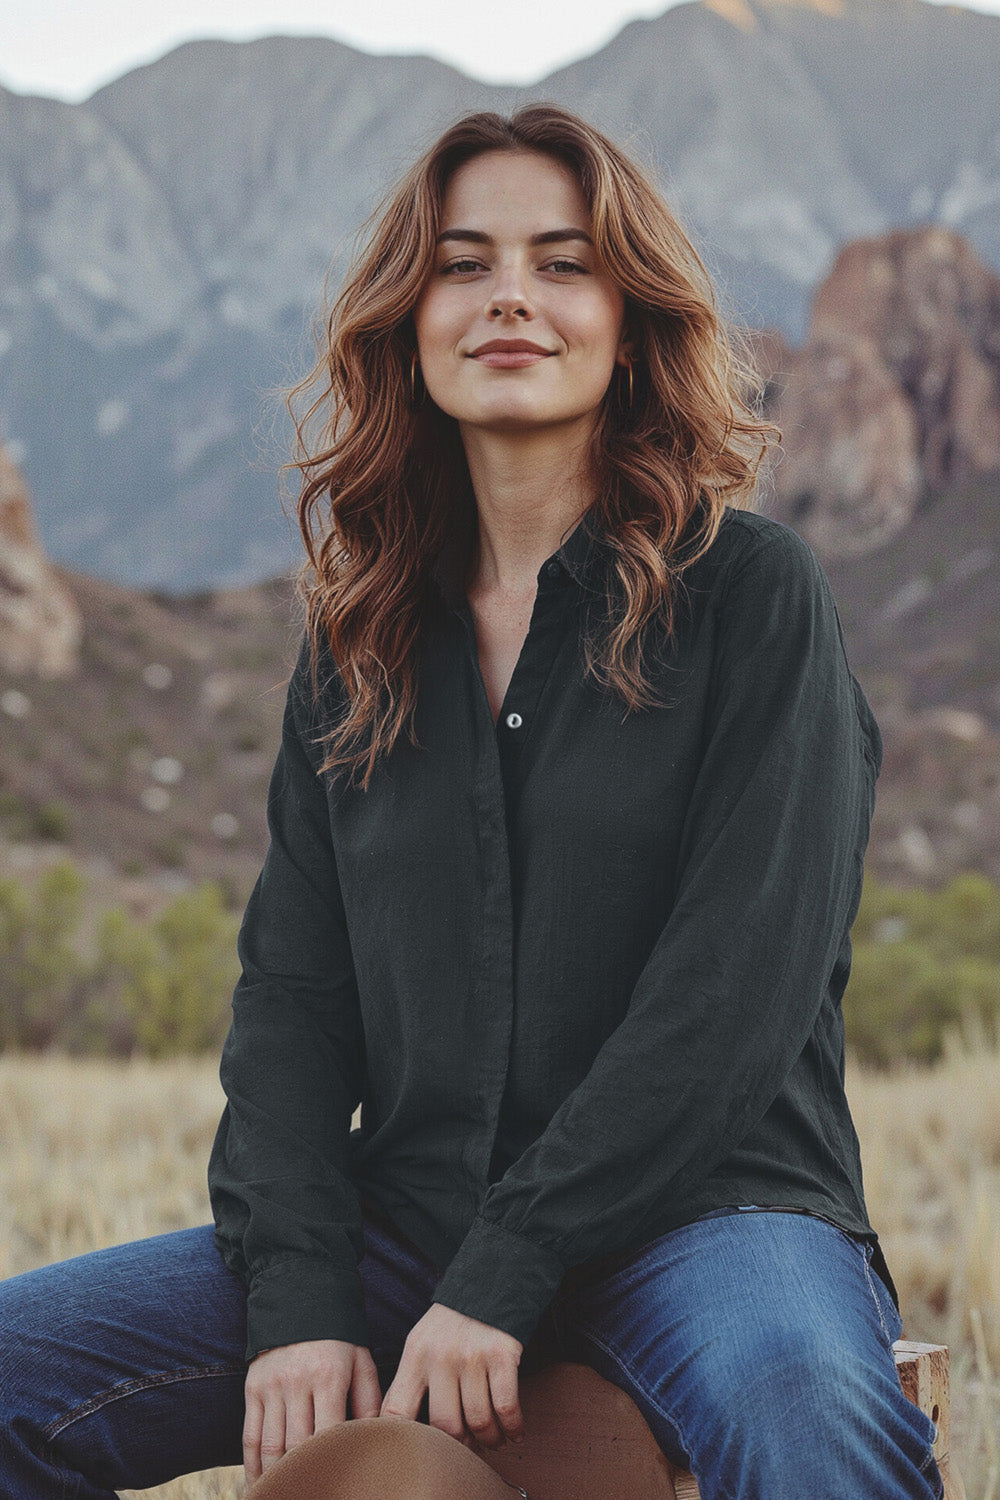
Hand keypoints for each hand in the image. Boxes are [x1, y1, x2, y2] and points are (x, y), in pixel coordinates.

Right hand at [242, 1338, 380, 1483]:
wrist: (298, 1295)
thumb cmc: (339, 1335)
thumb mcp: (361, 1359)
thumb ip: (370, 1400)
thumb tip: (375, 1438)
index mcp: (329, 1376)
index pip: (330, 1434)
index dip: (332, 1464)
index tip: (338, 1484)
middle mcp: (297, 1382)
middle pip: (297, 1446)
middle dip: (304, 1477)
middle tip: (313, 1494)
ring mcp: (271, 1387)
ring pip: (271, 1447)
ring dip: (276, 1479)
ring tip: (282, 1497)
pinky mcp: (252, 1388)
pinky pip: (250, 1436)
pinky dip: (252, 1466)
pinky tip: (258, 1485)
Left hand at [380, 1303, 523, 1449]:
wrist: (491, 1279)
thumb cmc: (453, 1320)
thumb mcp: (422, 1340)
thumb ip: (411, 1378)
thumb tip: (396, 1424)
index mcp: (415, 1354)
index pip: (397, 1410)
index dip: (401, 1440)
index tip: (413, 1454)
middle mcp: (441, 1356)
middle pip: (444, 1426)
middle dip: (458, 1447)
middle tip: (468, 1450)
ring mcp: (472, 1356)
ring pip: (478, 1421)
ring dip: (489, 1440)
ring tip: (493, 1442)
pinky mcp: (502, 1354)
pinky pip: (506, 1407)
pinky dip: (513, 1427)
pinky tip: (514, 1432)